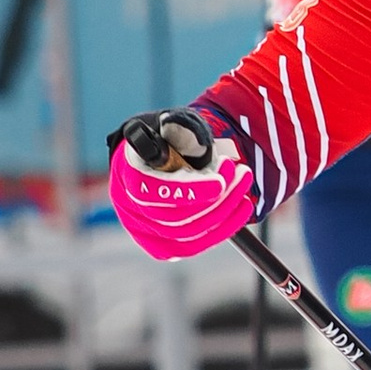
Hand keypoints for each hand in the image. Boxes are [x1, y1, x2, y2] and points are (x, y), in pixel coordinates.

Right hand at [107, 111, 255, 258]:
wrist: (156, 156)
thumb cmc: (165, 137)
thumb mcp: (171, 124)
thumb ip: (179, 128)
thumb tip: (192, 139)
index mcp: (127, 174)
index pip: (150, 191)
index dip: (188, 191)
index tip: (220, 183)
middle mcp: (128, 207)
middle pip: (172, 219)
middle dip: (216, 200)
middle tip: (242, 174)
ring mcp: (142, 230)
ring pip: (186, 236)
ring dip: (225, 214)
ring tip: (244, 185)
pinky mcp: (159, 245)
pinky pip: (192, 246)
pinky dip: (221, 230)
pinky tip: (240, 209)